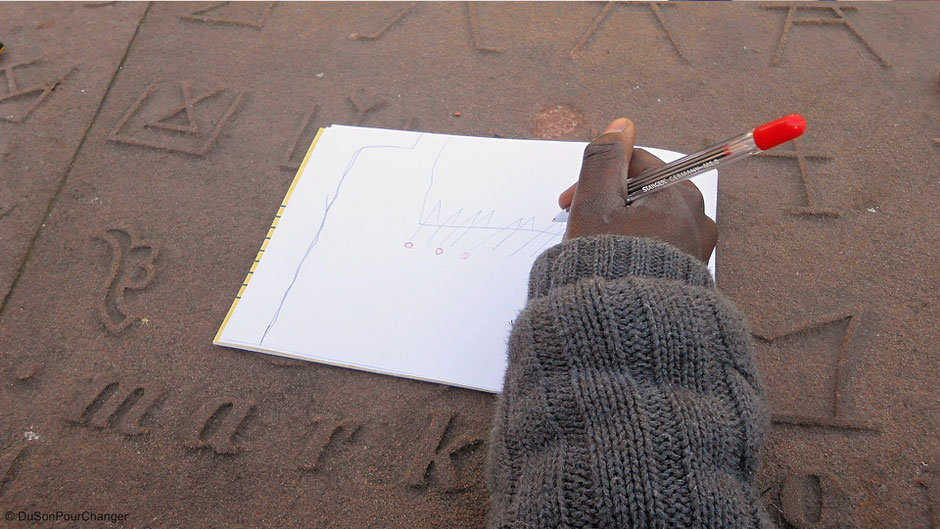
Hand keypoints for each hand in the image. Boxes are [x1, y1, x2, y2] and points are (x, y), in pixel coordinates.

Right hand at [559, 117, 716, 262]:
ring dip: (621, 227)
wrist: (629, 330)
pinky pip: (660, 248)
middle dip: (608, 204)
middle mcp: (697, 216)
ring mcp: (697, 248)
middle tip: (579, 227)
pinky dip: (636, 250)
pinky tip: (616, 266)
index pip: (634, 164)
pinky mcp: (690, 275)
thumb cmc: (610, 265)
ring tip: (596, 251)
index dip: (596, 178)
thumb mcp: (594, 202)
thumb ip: (604, 159)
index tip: (567, 203)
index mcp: (678, 193)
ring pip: (650, 221)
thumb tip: (620, 126)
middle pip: (643, 192)